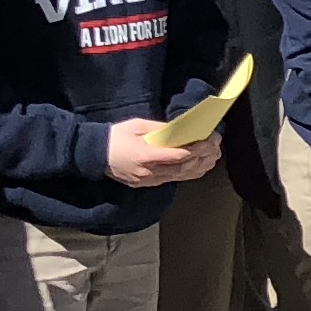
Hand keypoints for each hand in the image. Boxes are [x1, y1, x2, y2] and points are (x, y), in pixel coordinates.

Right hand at [104, 120, 218, 187]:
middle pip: (183, 168)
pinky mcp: (148, 184)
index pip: (177, 156)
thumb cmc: (115, 136)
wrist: (94, 154)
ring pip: (180, 176)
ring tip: (214, 155)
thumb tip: (182, 129)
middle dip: (203, 157)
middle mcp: (148, 172)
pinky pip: (173, 179)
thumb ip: (160, 129)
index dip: (196, 149)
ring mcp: (148, 180)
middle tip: (216, 145)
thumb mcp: (137, 125)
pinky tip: (200, 166)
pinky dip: (189, 173)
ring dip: (200, 166)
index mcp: (144, 155)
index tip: (209, 140)